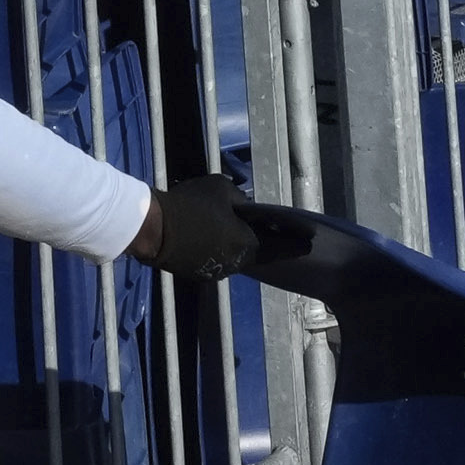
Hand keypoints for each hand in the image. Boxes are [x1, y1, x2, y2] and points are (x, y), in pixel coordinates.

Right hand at [130, 171, 300, 284]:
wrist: (155, 228)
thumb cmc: (191, 204)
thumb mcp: (221, 189)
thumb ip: (240, 200)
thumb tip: (244, 207)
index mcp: (248, 242)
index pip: (279, 245)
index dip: (295, 243)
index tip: (310, 244)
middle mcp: (237, 262)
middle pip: (257, 252)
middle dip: (267, 244)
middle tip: (276, 237)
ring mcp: (218, 271)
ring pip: (236, 258)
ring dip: (239, 247)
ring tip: (240, 234)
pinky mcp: (200, 274)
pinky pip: (218, 261)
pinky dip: (220, 251)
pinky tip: (215, 240)